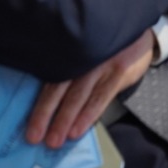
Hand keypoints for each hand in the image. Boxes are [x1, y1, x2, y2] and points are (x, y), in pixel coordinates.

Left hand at [26, 30, 155, 148]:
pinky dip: (88, 114)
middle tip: (35, 137)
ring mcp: (101, 62)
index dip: (40, 104)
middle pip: (59, 87)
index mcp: (70, 50)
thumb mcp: (87, 47)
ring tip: (55, 139)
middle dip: (46, 114)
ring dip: (65, 119)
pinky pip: (101, 96)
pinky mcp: (119, 69)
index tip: (30, 125)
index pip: (50, 79)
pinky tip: (78, 129)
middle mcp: (82, 55)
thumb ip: (70, 66)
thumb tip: (49, 99)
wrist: (137, 28)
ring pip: (78, 95)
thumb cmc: (107, 43)